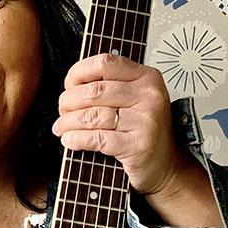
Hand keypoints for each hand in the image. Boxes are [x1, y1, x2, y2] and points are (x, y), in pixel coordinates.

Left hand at [50, 53, 190, 197]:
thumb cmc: (143, 130)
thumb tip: (70, 84)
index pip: (105, 63)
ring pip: (92, 115)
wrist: (166, 164)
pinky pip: (97, 138)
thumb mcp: (134, 98)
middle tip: (62, 111)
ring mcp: (146, 120)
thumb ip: (110, 85)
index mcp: (147, 77)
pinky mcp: (138, 145)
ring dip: (68, 122)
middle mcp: (149, 95)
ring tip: (61, 127)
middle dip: (68, 101)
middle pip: (94, 91)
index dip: (79, 73)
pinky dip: (77, 139)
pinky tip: (70, 140)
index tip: (69, 85)